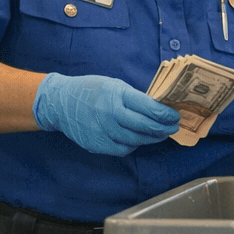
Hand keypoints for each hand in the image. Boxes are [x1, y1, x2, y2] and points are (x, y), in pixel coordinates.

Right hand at [32, 72, 181, 155]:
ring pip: (135, 140)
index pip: (148, 107)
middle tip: (172, 128)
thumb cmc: (90, 90)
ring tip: (159, 135)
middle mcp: (109, 113)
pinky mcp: (96, 144)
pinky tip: (137, 140)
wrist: (60, 102)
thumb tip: (158, 109)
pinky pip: (122, 149)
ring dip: (151, 139)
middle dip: (163, 128)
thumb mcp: (112, 85)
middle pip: (144, 126)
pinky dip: (133, 145)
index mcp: (115, 94)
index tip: (174, 116)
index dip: (165, 114)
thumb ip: (133, 98)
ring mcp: (102, 131)